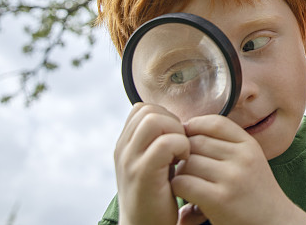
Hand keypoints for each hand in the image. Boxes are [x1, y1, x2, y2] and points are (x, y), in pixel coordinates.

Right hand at [114, 103, 190, 224]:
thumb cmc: (157, 197)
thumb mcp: (152, 164)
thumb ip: (156, 143)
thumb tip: (177, 122)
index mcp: (125, 145)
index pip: (142, 108)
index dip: (164, 115)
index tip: (175, 137)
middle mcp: (122, 150)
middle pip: (147, 109)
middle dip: (171, 121)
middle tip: (180, 144)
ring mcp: (130, 161)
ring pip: (154, 120)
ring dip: (175, 131)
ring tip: (181, 152)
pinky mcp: (142, 173)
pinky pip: (164, 143)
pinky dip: (180, 147)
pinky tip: (182, 162)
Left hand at [170, 115, 305, 224]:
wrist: (273, 223)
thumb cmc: (254, 193)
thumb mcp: (249, 160)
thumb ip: (226, 144)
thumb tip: (184, 128)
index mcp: (250, 145)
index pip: (215, 122)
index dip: (195, 127)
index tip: (186, 139)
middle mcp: (243, 157)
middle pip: (197, 142)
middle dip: (184, 153)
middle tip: (182, 166)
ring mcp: (232, 177)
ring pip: (188, 162)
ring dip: (180, 172)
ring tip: (186, 182)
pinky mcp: (219, 199)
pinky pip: (184, 183)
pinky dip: (178, 188)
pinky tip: (186, 196)